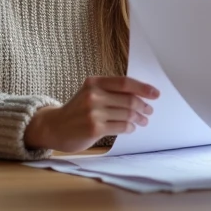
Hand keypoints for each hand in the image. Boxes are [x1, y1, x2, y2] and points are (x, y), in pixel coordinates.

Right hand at [24, 76, 158, 153]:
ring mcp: (93, 112)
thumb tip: (140, 94)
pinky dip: (130, 128)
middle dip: (143, 106)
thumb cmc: (77, 110)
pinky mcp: (95, 128)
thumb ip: (110, 91)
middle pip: (129, 99)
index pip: (125, 82)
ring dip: (139, 118)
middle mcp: (93, 95)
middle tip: (149, 111)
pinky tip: (131, 128)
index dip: (143, 88)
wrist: (54, 127)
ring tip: (143, 121)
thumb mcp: (90, 93)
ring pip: (127, 114)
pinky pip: (121, 127)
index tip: (155, 94)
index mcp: (94, 82)